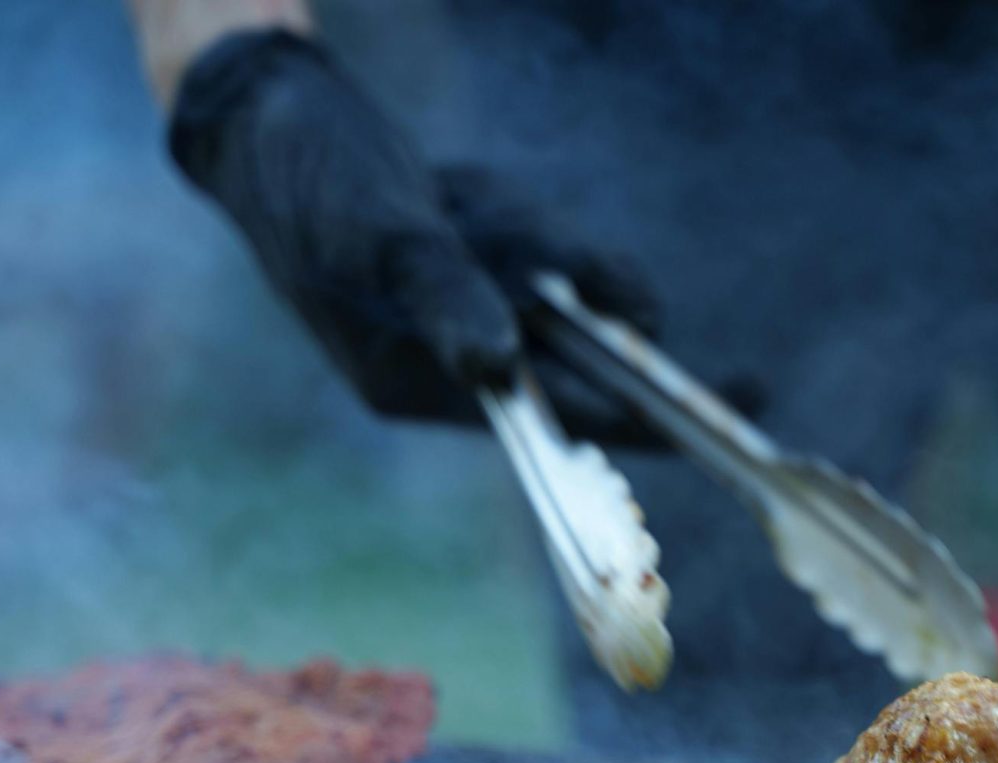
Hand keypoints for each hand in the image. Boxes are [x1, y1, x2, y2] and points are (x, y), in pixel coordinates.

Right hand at [167, 29, 667, 441]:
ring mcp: (452, 323)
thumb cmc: (310, 172)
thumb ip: (441, 293)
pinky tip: (458, 193)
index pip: (557, 416)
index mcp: (410, 383)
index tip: (734, 405)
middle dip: (566, 274)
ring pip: (557, 290)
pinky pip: (529, 253)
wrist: (264, 111)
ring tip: (459, 196)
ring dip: (527, 232)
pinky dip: (512, 216)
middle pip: (569, 345)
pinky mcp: (459, 280)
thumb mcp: (378, 228)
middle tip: (506, 224)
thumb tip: (499, 364)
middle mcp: (439, 368)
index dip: (645, 413)